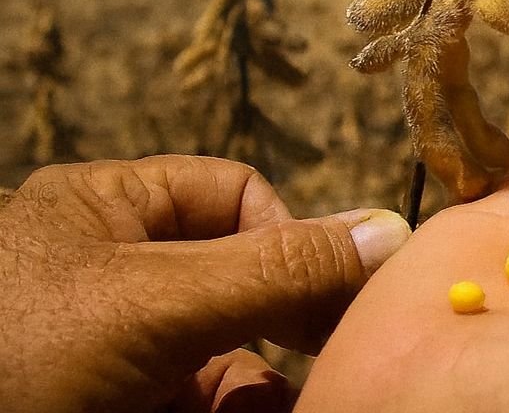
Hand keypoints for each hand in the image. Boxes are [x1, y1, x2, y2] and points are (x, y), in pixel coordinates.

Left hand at [0, 155, 410, 412]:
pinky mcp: (114, 412)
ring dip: (272, 385)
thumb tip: (392, 228)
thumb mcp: (152, 303)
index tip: (333, 297)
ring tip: (308, 400)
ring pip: (227, 358)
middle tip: (342, 354)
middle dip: (293, 321)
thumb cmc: (13, 356)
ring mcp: (109, 358)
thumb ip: (276, 265)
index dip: (292, 237)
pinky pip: (202, 404)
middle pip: (241, 280)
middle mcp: (110, 278)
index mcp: (103, 213)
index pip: (234, 196)